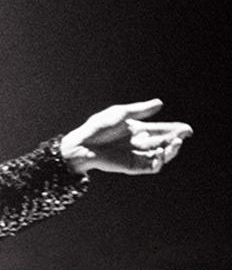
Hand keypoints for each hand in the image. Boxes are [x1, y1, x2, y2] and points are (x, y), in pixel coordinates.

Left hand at [60, 99, 192, 175]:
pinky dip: (159, 161)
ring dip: (171, 151)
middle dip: (176, 139)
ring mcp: (137, 155)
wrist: (83, 144)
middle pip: (164, 142)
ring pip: (161, 155)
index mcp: (137, 130)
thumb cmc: (98, 127)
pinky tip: (161, 153)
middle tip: (184, 135)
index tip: (186, 129)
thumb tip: (159, 103)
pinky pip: (151, 167)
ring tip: (176, 143)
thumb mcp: (121, 114)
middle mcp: (139, 143)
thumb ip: (140, 110)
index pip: (161, 130)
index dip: (174, 129)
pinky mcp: (133, 166)